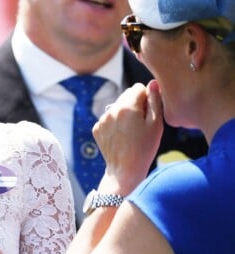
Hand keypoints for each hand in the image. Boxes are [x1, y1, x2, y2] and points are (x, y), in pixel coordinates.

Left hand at [94, 80, 163, 194]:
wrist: (125, 171)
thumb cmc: (145, 149)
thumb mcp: (156, 125)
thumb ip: (155, 101)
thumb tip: (153, 83)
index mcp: (127, 106)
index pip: (138, 88)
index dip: (147, 99)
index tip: (149, 113)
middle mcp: (111, 109)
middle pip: (126, 95)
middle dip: (135, 104)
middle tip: (142, 124)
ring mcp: (102, 119)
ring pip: (117, 107)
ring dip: (125, 114)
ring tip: (132, 132)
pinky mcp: (97, 128)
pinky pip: (109, 118)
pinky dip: (115, 123)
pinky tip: (122, 137)